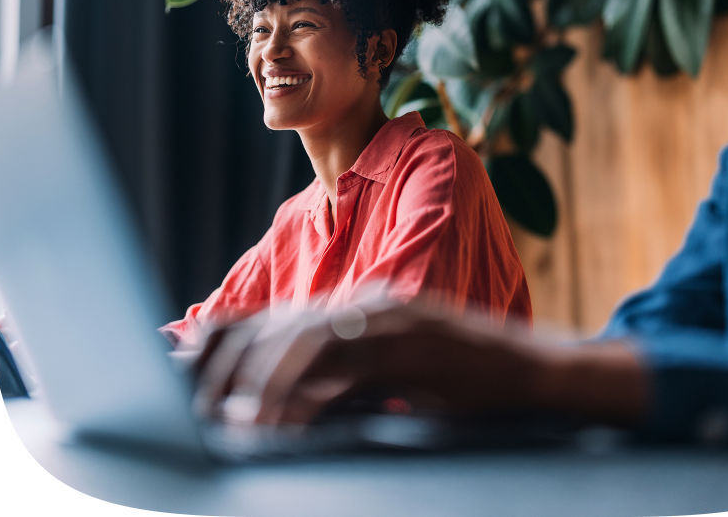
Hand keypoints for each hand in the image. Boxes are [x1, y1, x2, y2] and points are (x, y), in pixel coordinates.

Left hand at [190, 299, 650, 427]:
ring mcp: (394, 319)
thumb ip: (347, 383)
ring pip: (308, 339)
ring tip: (230, 418)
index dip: (233, 344)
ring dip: (262, 380)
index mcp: (364, 311)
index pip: (284, 323)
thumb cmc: (466, 382)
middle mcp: (373, 306)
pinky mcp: (416, 342)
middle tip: (197, 407)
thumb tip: (289, 408)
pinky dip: (308, 393)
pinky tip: (282, 420)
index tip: (193, 373)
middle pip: (285, 327)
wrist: (533, 374)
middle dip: (233, 365)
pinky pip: (348, 364)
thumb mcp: (397, 378)